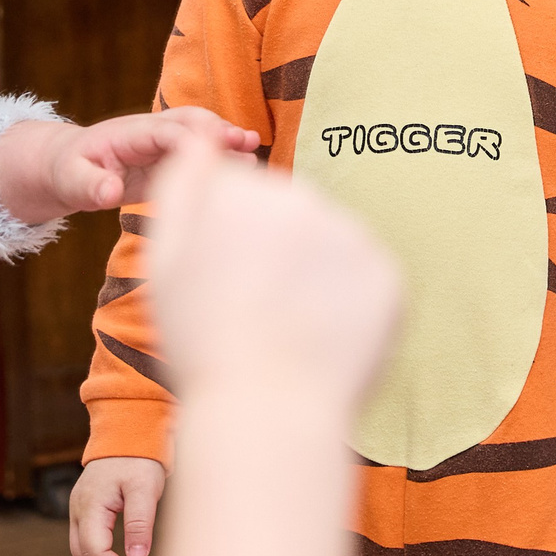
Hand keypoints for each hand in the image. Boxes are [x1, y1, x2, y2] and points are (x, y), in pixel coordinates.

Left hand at [0, 107, 260, 225]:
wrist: (66, 166)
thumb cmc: (67, 171)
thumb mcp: (69, 181)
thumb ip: (89, 186)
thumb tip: (110, 191)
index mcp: (127, 133)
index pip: (162, 132)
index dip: (188, 140)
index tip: (212, 152)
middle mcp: (149, 132)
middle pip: (188, 122)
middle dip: (217, 129)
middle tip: (247, 141)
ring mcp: (161, 145)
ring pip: (199, 134)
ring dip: (225, 140)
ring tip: (254, 152)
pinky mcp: (168, 161)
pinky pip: (198, 155)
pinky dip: (220, 159)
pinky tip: (243, 170)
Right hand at [69, 457, 166, 555]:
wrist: (127, 434)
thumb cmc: (138, 459)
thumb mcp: (145, 489)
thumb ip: (140, 522)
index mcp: (90, 505)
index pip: (93, 550)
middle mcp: (78, 510)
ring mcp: (79, 511)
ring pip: (81, 552)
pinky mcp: (86, 511)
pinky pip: (87, 542)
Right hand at [144, 137, 401, 411]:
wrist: (267, 416)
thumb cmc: (205, 344)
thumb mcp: (166, 259)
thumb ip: (182, 186)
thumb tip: (202, 139)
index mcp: (248, 190)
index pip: (240, 192)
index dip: (224, 239)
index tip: (220, 282)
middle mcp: (307, 201)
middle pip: (289, 214)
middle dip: (273, 250)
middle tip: (254, 312)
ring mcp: (354, 238)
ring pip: (329, 246)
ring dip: (313, 275)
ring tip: (288, 330)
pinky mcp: (389, 278)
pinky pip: (364, 281)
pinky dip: (347, 306)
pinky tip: (322, 339)